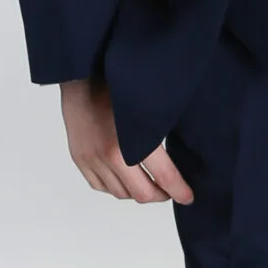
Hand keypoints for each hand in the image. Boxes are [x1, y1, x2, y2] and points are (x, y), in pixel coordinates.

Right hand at [59, 76, 193, 204]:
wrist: (81, 70)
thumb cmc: (117, 81)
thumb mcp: (149, 106)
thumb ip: (160, 134)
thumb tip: (179, 157)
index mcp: (132, 141)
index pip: (164, 178)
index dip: (180, 191)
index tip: (188, 196)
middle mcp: (110, 155)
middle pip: (141, 194)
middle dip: (160, 195)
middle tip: (169, 190)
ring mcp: (92, 159)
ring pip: (120, 193)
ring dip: (136, 192)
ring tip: (148, 183)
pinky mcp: (79, 158)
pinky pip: (99, 186)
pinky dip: (115, 187)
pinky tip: (124, 178)